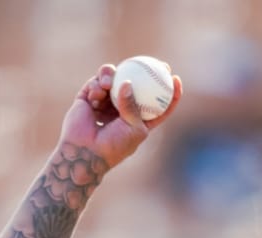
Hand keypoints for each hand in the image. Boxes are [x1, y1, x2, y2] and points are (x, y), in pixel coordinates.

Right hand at [59, 63, 182, 170]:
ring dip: (111, 76)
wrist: (85, 151)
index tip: (176, 79)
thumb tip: (127, 82)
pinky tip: (96, 95)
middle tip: (153, 63)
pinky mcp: (90, 96)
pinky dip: (97, 85)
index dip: (170, 93)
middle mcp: (124, 109)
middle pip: (137, 85)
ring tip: (107, 84)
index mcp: (139, 121)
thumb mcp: (133, 129)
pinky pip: (96, 82)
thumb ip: (133, 106)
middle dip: (146, 71)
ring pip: (114, 78)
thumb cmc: (113, 146)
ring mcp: (107, 101)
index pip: (159, 106)